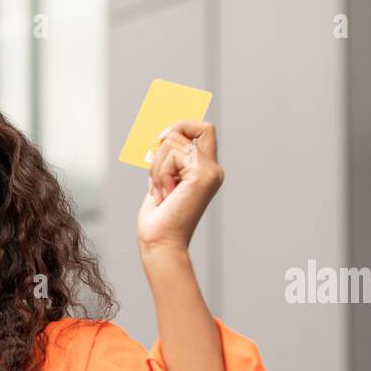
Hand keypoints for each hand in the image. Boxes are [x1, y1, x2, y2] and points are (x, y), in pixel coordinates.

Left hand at [136, 120, 223, 253]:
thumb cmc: (158, 219)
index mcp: (205, 170)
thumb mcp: (162, 181)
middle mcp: (213, 169)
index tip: (159, 142)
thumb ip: (169, 159)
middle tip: (157, 171)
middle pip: (191, 127)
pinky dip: (160, 173)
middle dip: (164, 144)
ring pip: (175, 140)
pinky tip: (165, 194)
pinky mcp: (203, 175)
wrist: (160, 243)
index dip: (181, 127)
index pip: (203, 129)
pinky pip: (173, 154)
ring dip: (157, 166)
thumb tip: (163, 135)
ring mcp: (210, 171)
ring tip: (161, 191)